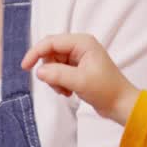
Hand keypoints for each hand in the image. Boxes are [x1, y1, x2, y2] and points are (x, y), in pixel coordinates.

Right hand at [22, 33, 139, 122]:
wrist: (121, 105)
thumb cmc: (106, 90)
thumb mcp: (80, 81)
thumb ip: (57, 74)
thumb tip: (38, 72)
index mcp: (82, 43)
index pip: (51, 42)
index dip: (36, 53)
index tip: (25, 67)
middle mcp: (79, 47)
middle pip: (50, 52)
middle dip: (49, 70)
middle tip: (57, 85)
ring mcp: (78, 58)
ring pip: (52, 64)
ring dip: (54, 79)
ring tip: (66, 91)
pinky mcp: (77, 69)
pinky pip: (58, 72)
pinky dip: (59, 83)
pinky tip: (68, 92)